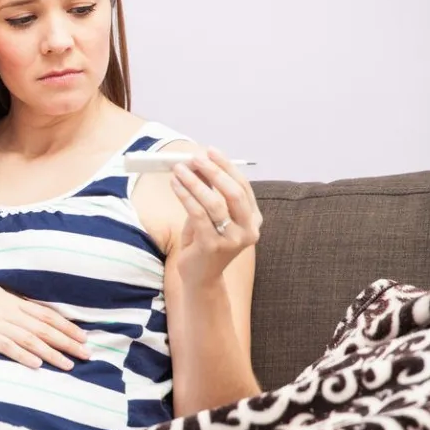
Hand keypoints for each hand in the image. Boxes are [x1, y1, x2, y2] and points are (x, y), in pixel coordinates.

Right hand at [0, 280, 89, 369]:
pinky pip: (6, 346)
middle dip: (68, 341)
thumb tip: (27, 311)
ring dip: (51, 353)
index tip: (83, 336)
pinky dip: (23, 355)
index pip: (45, 314)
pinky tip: (37, 364)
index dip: (66, 326)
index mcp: (10, 300)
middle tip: (88, 353)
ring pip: (30, 339)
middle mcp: (7, 310)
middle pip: (43, 327)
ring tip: (69, 365)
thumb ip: (8, 303)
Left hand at [169, 147, 263, 283]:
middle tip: (195, 158)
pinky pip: (198, 214)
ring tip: (179, 170)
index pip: (243, 187)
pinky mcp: (213, 246)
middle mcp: (248, 230)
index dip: (226, 167)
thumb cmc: (204, 244)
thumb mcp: (211, 217)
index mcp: (253, 220)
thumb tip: (197, 166)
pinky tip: (175, 185)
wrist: (200, 278)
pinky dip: (186, 196)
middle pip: (233, 193)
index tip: (210, 151)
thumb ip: (209, 195)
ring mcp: (232, 240)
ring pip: (215, 203)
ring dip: (195, 182)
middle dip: (213, 172)